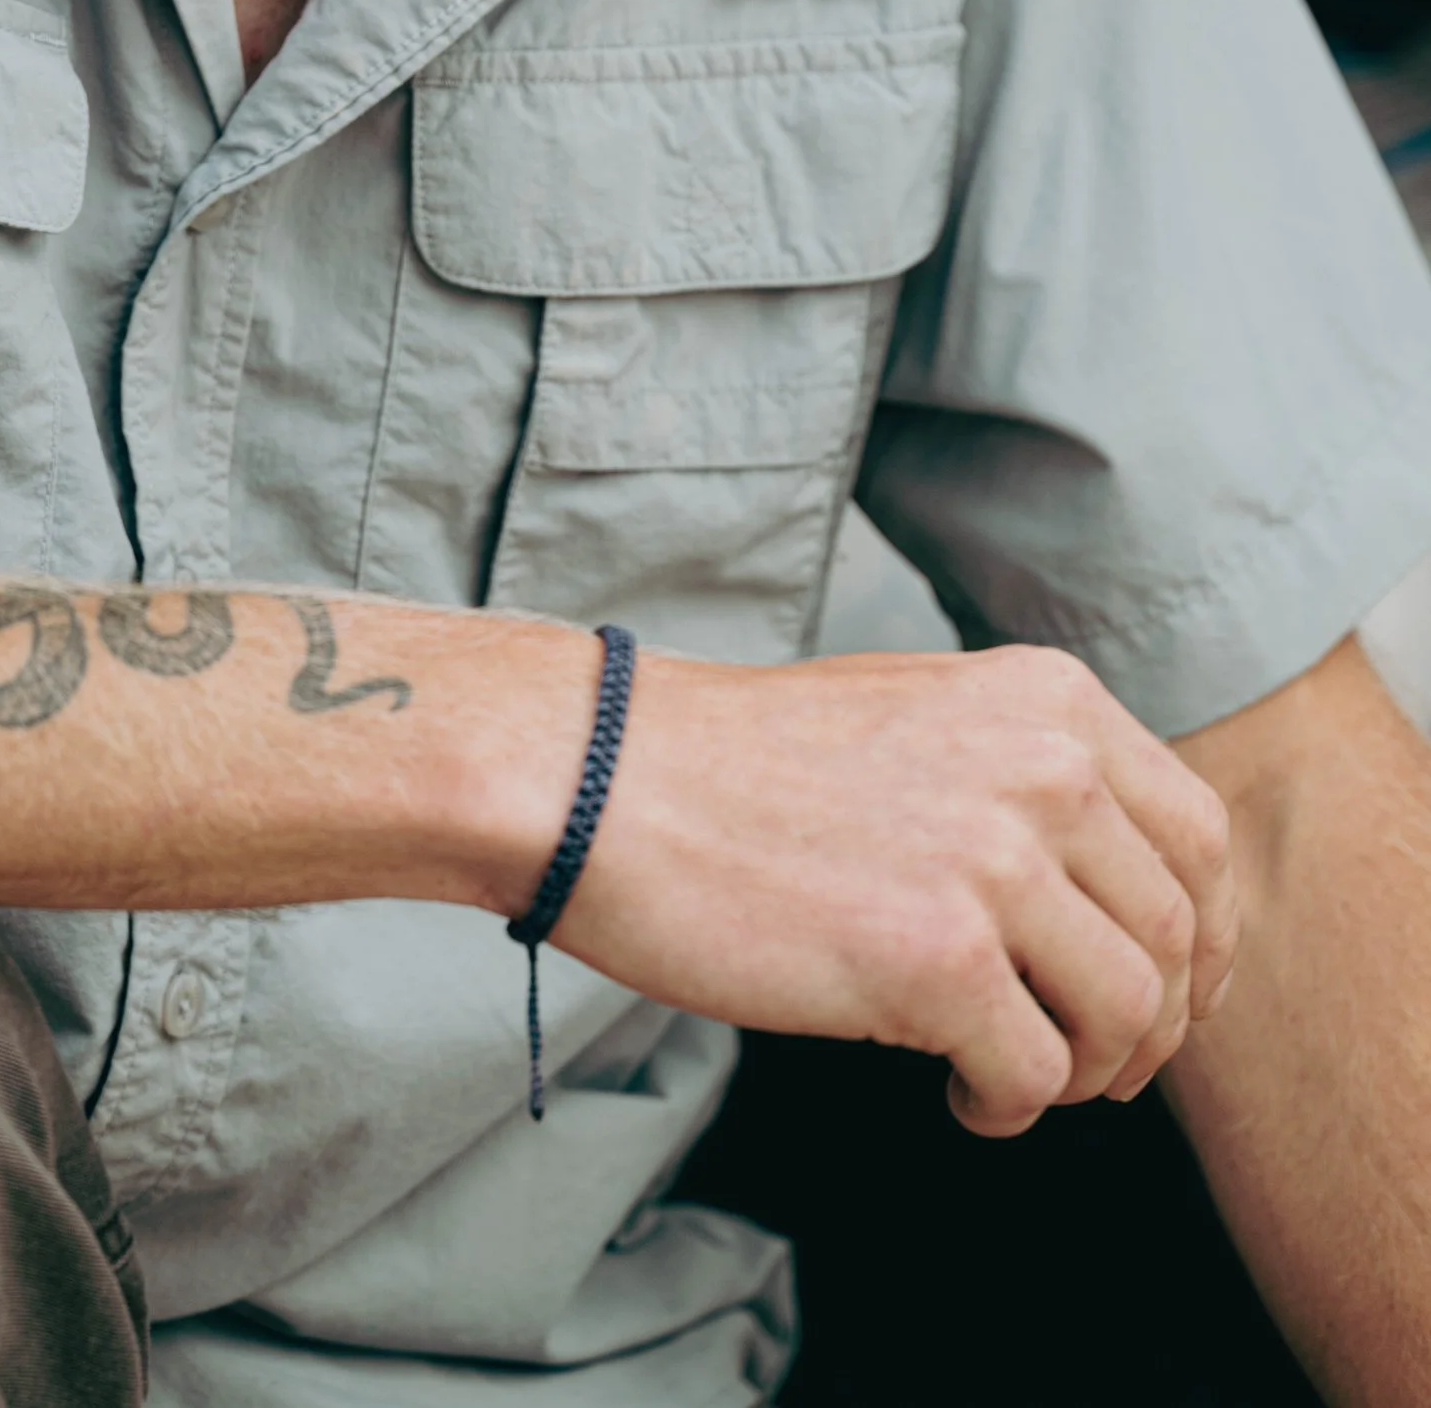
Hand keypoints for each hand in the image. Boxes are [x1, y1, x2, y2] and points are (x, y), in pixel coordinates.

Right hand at [556, 645, 1236, 1135]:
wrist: (606, 781)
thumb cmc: (744, 763)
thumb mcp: (923, 713)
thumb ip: (1029, 773)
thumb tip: (1121, 891)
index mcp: (1045, 699)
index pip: (1199, 838)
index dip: (1201, 939)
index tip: (1166, 995)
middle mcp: (1041, 767)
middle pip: (1176, 937)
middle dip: (1148, 1027)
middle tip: (1089, 1064)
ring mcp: (993, 862)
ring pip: (1125, 1017)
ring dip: (1084, 1073)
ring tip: (1012, 1075)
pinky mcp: (937, 959)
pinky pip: (1034, 1077)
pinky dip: (1008, 1108)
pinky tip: (953, 1093)